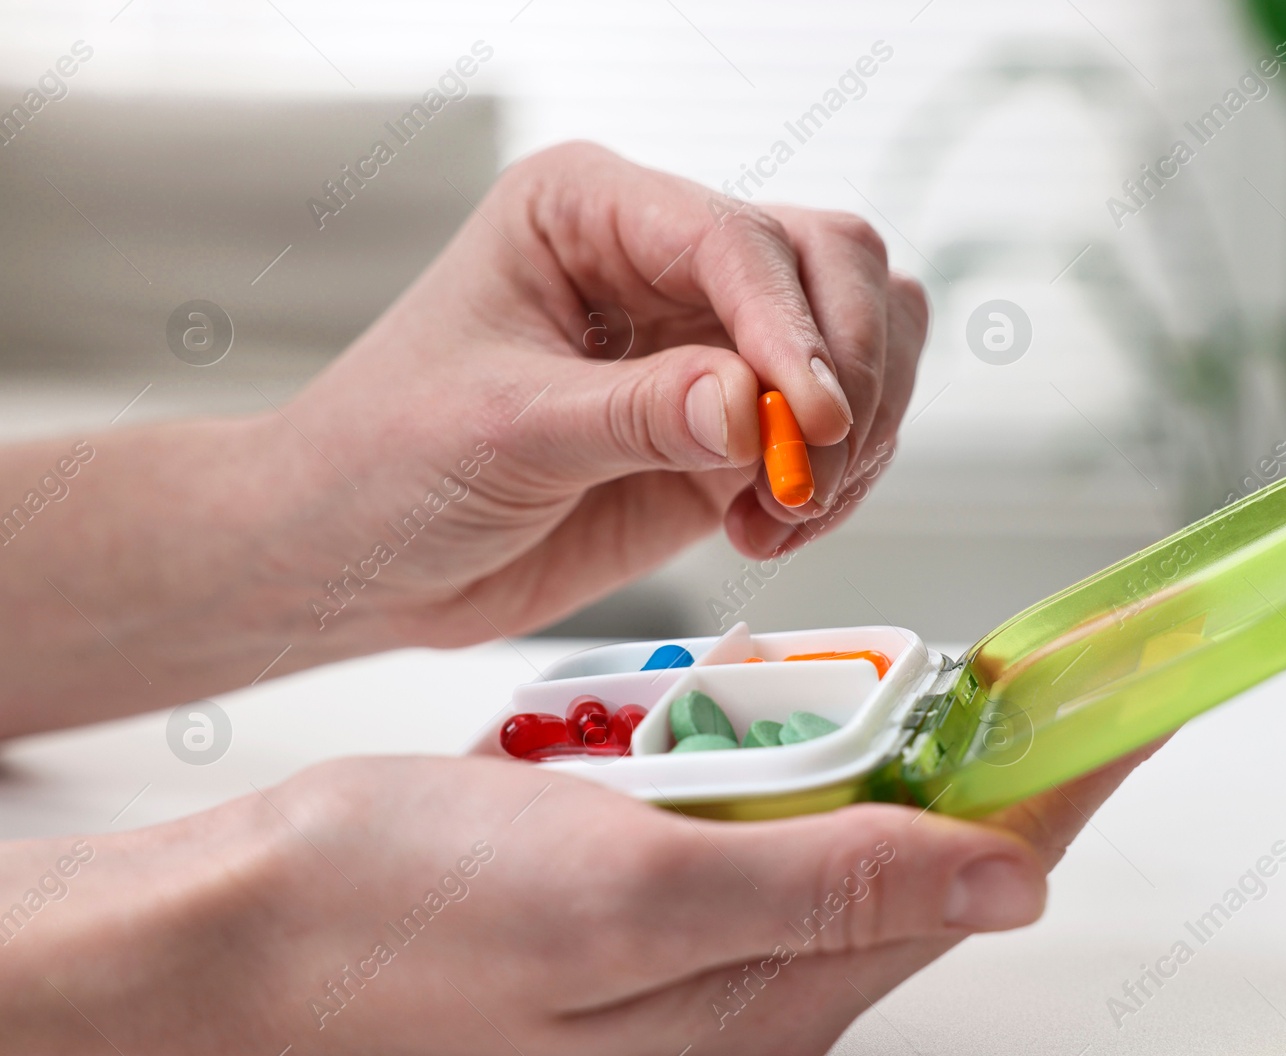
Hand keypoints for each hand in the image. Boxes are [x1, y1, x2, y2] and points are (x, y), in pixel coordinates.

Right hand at [4, 751, 1153, 1055]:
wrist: (243, 939)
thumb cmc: (400, 922)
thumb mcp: (624, 897)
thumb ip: (825, 886)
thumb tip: (1007, 882)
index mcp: (771, 994)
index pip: (982, 873)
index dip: (1074, 778)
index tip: (1150, 695)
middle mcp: (755, 979)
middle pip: (934, 854)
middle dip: (1005, 761)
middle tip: (1060, 670)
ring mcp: (699, 940)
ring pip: (853, 831)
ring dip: (901, 752)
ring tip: (958, 682)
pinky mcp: (645, 896)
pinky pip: (757, 825)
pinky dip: (789, 757)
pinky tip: (784, 710)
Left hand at [270, 141, 928, 649]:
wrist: (362, 558)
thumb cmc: (386, 461)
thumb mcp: (503, 429)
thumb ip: (637, 414)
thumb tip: (754, 406)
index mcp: (590, 209)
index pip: (735, 237)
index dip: (792, 326)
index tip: (812, 417)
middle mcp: (664, 259)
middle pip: (832, 262)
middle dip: (849, 372)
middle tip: (809, 471)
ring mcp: (708, 342)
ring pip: (865, 337)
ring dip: (856, 431)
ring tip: (783, 508)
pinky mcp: (732, 426)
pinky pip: (839, 431)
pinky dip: (837, 483)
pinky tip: (766, 529)